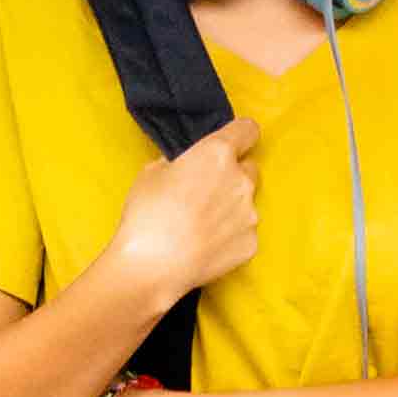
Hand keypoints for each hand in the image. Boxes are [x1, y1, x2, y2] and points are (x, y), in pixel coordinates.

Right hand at [93, 118, 261, 305]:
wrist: (153, 266)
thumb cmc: (146, 214)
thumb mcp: (152, 173)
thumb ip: (179, 164)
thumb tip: (186, 171)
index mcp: (217, 154)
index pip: (247, 130)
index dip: (239, 136)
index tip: (232, 143)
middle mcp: (241, 180)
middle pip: (249, 168)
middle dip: (234, 175)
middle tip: (207, 191)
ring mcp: (250, 215)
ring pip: (246, 203)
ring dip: (231, 208)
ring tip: (202, 226)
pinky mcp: (251, 244)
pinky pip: (244, 232)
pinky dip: (230, 236)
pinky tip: (206, 246)